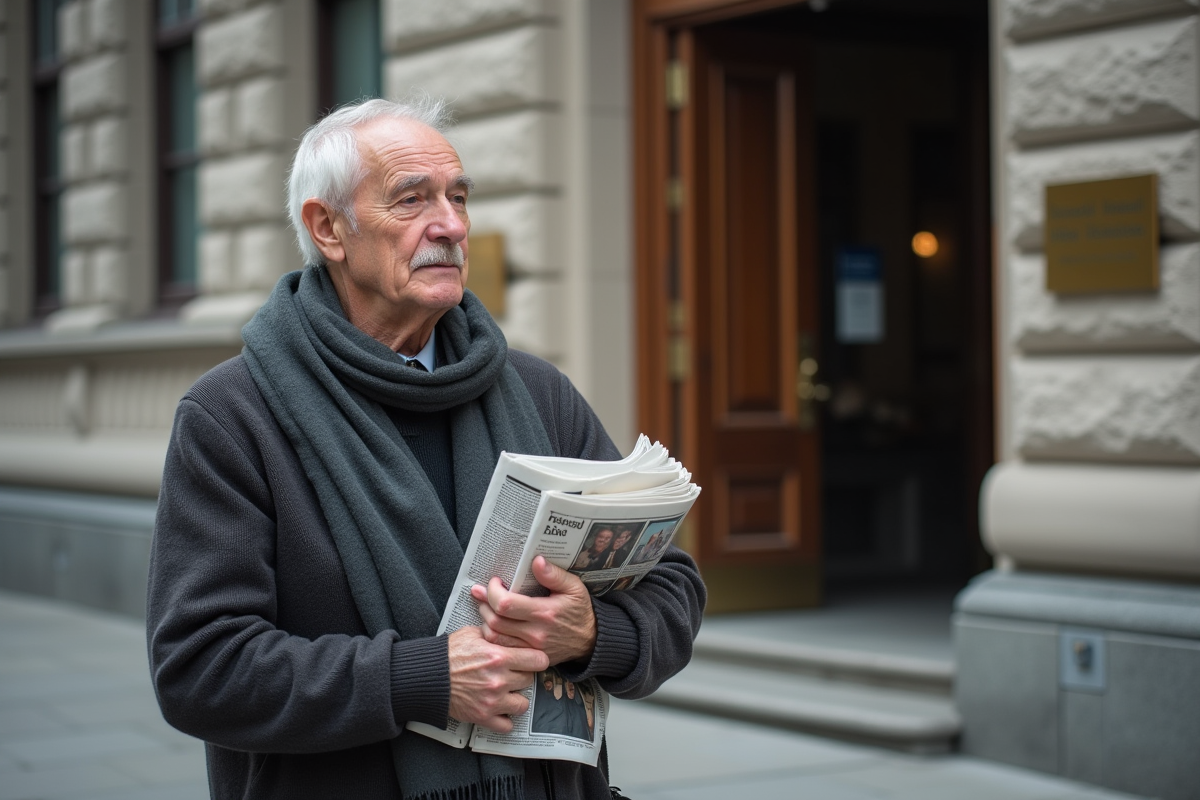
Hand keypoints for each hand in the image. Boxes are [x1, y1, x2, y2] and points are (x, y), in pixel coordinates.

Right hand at [447, 626, 547, 732]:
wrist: (428, 676)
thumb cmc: (449, 653)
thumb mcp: (473, 633)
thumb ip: (495, 632)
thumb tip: (510, 627)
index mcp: (499, 656)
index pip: (538, 660)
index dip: (537, 659)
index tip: (533, 660)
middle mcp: (499, 680)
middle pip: (529, 680)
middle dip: (523, 676)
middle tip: (513, 674)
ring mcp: (492, 701)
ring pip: (523, 705)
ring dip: (517, 699)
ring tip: (508, 693)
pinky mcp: (482, 717)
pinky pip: (506, 725)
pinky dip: (505, 720)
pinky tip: (500, 710)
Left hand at [470, 556, 597, 665]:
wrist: (590, 640)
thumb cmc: (580, 610)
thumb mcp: (574, 587)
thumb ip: (554, 574)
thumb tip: (536, 560)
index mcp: (544, 613)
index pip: (505, 604)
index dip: (493, 591)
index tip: (495, 582)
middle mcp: (535, 633)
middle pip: (495, 621)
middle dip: (484, 604)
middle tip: (484, 593)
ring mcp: (531, 648)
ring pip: (494, 637)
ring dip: (485, 620)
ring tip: (486, 607)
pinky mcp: (528, 656)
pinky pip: (502, 649)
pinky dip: (492, 636)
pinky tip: (493, 624)